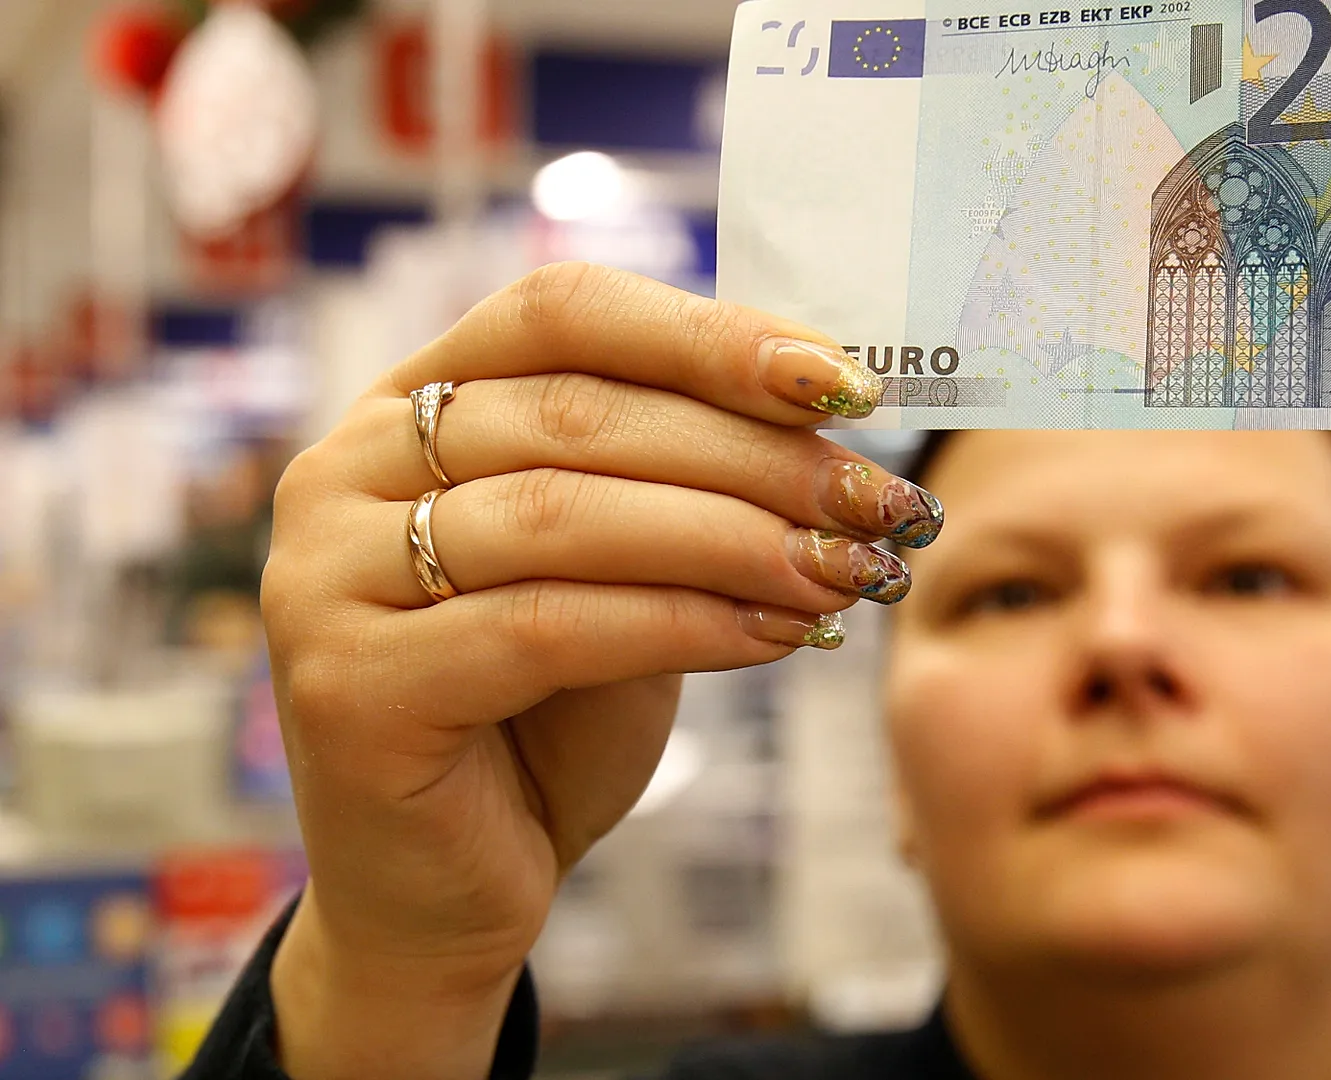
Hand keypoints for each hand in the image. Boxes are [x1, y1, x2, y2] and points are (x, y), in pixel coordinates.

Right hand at [260, 263, 939, 1078]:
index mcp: (405, 404)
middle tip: (878, 501)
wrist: (444, 892)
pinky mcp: (349, 687)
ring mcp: (326, 576)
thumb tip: (836, 422)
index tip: (845, 382)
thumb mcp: (620, 572)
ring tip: (847, 569)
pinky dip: (684, 622)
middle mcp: (342, 468)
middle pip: (578, 412)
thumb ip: (678, 485)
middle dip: (755, 454)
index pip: (562, 312)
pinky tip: (779, 634)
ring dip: (737, 537)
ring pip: (566, 515)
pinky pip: (548, 627)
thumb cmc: (544, 717)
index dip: (711, 336)